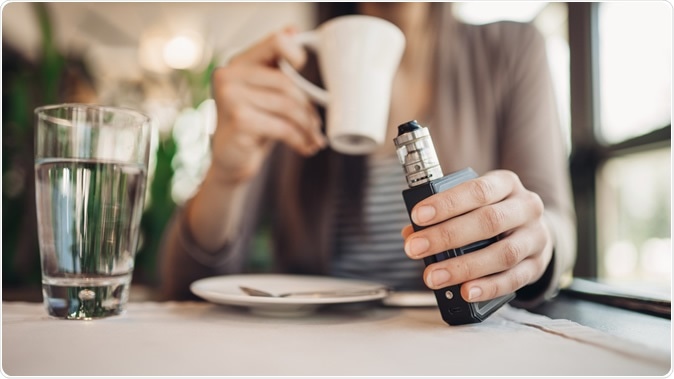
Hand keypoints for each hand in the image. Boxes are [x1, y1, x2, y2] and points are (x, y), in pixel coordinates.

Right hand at [209, 27, 325, 183]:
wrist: (230, 162)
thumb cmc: (252, 126)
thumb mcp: (266, 95)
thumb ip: (277, 69)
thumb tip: (293, 30)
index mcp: (239, 64)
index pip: (276, 42)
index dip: (296, 55)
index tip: (306, 77)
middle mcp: (230, 76)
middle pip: (287, 83)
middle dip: (308, 108)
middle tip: (317, 126)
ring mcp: (231, 98)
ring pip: (288, 106)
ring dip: (307, 127)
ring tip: (314, 139)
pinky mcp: (239, 121)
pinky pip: (282, 127)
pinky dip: (299, 140)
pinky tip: (305, 148)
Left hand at [401, 170, 552, 301]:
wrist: (532, 230)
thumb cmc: (492, 213)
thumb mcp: (472, 204)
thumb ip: (442, 215)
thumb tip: (411, 233)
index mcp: (506, 184)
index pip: (477, 190)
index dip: (446, 204)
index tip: (417, 216)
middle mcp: (526, 207)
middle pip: (488, 221)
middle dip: (446, 236)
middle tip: (415, 248)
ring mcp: (536, 237)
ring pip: (503, 253)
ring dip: (464, 267)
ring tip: (433, 276)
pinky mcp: (538, 265)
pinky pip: (514, 279)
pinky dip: (487, 287)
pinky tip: (465, 292)